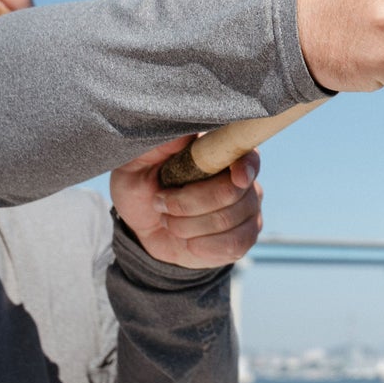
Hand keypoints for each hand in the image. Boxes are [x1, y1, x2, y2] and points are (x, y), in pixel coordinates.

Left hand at [110, 136, 263, 269]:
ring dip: (186, 225)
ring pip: (226, 221)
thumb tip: (184, 136)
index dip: (245, 167)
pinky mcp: (244, 237)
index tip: (237, 176)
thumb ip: (157, 147)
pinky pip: (232, 245)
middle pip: (230, 193)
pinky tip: (187, 240)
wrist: (145, 227)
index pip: (248, 157)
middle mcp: (244, 179)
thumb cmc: (143, 187)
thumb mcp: (135, 166)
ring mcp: (248, 209)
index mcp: (223, 153)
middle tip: (160, 203)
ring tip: (167, 220)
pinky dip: (201, 246)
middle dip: (187, 203)